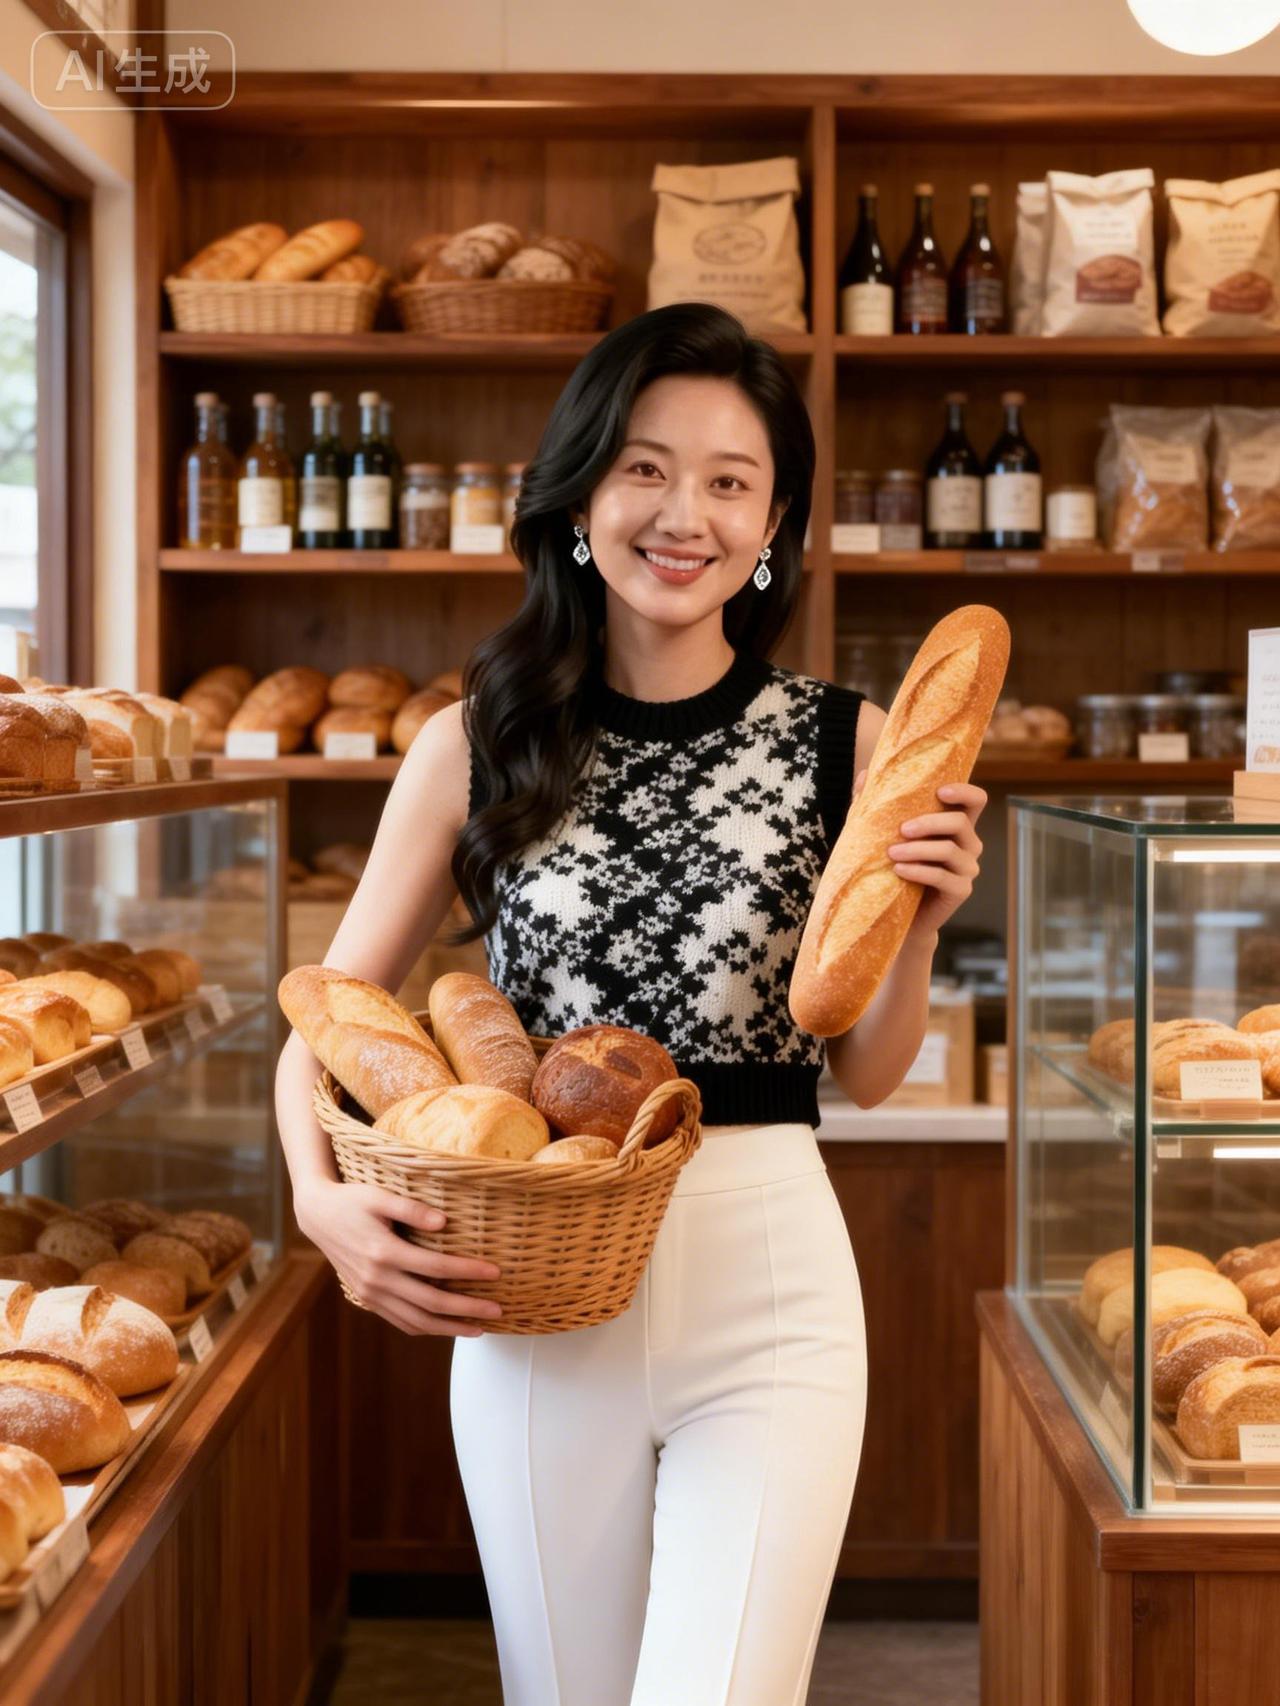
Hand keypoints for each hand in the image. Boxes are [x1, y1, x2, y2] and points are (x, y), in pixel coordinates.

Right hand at [293, 1175, 502, 1337]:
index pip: (436, 1268)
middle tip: (498, 1310)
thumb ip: (412, 1208)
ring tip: (479, 1329)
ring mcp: (370, 1293)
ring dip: (449, 1328)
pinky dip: (425, 1328)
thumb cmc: (352, 1200)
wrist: (318, 1216)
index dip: (468, 1272)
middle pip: (431, 1303)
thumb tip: (444, 1222)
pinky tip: (446, 1327)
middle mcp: (377, 1279)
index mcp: (383, 1252)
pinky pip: (400, 1321)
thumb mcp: (380, 1196)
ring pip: (416, 1321)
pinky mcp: (367, 1298)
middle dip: (467, 1309)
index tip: (495, 1272)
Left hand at [876, 776, 987, 938]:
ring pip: (950, 850)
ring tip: (891, 853)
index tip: (940, 790)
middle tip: (901, 829)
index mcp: (956, 825)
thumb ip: (874, 806)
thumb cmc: (891, 866)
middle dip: (930, 822)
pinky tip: (899, 870)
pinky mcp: (960, 891)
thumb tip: (864, 774)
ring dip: (919, 849)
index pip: (976, 800)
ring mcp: (967, 868)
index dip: (964, 791)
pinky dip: (919, 871)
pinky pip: (943, 877)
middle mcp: (968, 844)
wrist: (893, 912)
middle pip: (960, 822)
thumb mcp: (881, 834)